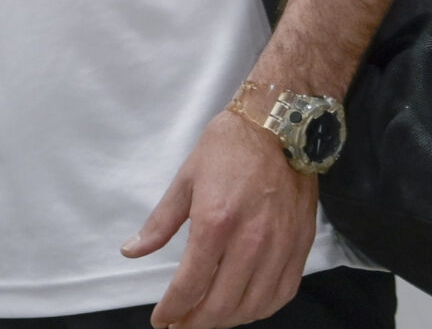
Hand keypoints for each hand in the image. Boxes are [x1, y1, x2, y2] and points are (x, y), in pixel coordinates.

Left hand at [123, 109, 319, 328]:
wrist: (281, 123)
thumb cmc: (228, 147)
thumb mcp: (186, 179)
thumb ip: (159, 223)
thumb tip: (131, 251)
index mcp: (216, 223)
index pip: (190, 287)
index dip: (171, 312)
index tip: (161, 321)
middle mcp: (251, 240)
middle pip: (220, 306)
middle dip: (195, 324)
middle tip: (181, 324)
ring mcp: (280, 245)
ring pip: (252, 306)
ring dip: (227, 320)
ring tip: (209, 316)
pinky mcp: (301, 243)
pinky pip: (282, 292)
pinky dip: (261, 308)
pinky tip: (244, 306)